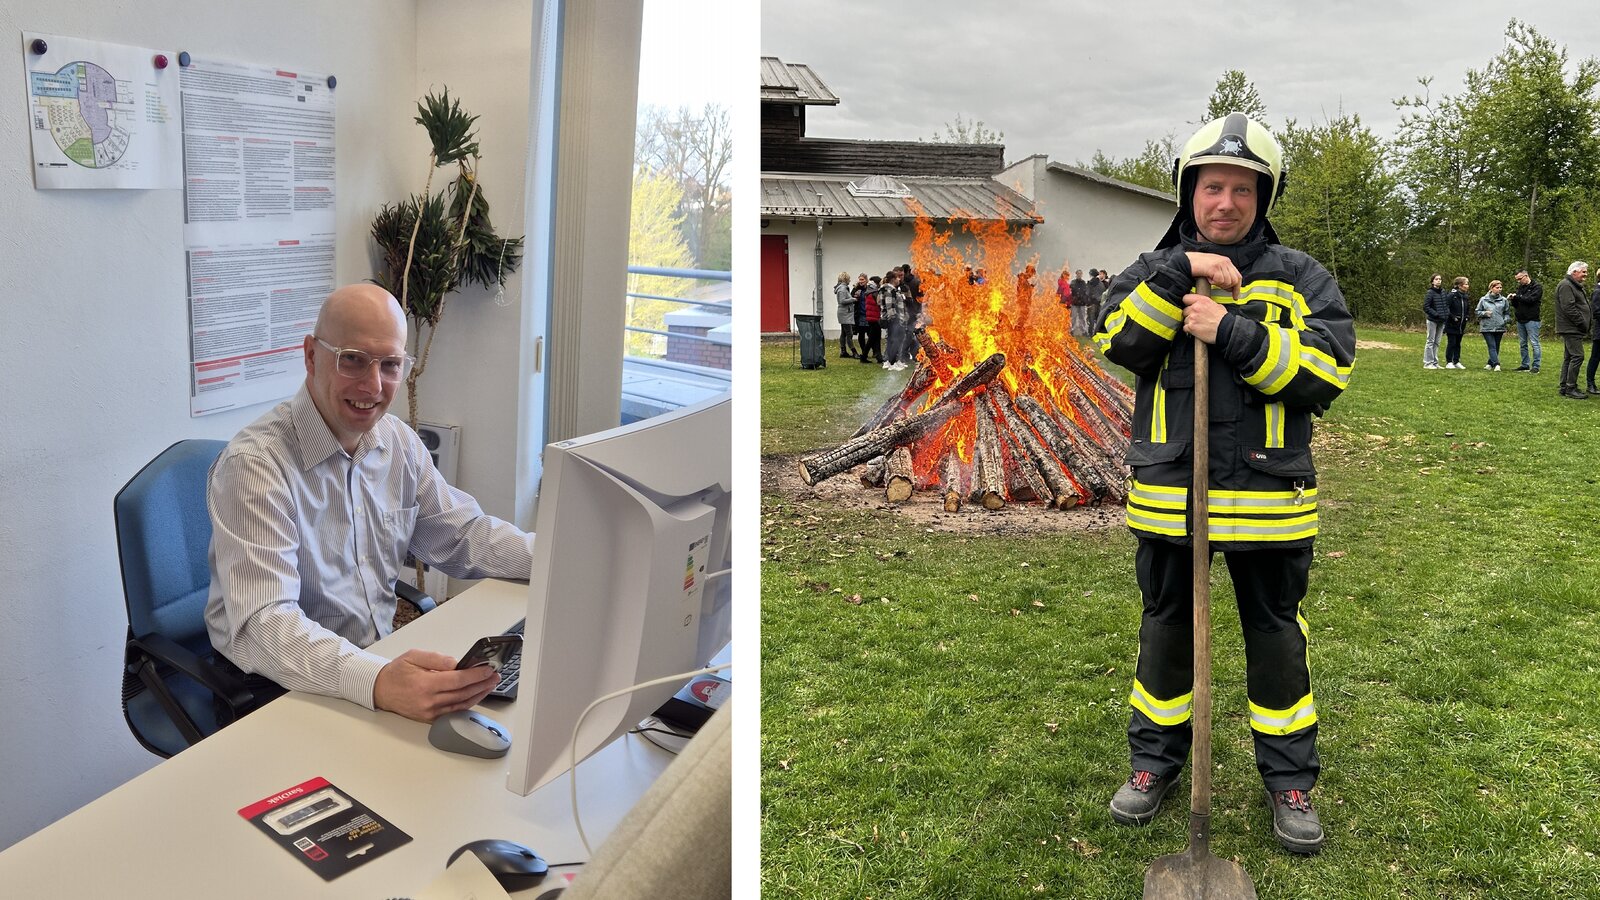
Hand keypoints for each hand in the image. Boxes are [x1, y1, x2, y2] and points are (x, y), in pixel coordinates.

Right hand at [372, 648, 500, 721]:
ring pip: (461, 704)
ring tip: (490, 685)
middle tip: (494, 676)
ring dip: (478, 695)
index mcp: (425, 684)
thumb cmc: (397, 672)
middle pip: (463, 693)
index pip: (457, 680)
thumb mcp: (414, 656)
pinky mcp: (429, 719)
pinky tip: (476, 696)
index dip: (475, 675)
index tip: (488, 669)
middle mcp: (428, 701)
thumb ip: (437, 659)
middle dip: (482, 684)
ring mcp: (429, 712)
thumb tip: (457, 663)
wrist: (380, 690)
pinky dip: (467, 704)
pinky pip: (453, 712)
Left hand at [1182, 292, 1227, 344]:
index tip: (1188, 305)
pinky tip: (1196, 330)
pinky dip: (1189, 330)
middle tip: (1196, 318)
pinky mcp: (1191, 327)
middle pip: (1185, 310)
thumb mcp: (1217, 306)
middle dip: (1189, 314)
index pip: (1186, 298)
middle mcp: (1196, 307)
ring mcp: (1192, 317)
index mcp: (1202, 301)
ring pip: (1185, 320)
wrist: (1225, 329)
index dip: (1187, 303)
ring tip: (1198, 325)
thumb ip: (1207, 304)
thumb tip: (1203, 305)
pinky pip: (1185, 328)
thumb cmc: (1223, 319)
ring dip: (1190, 322)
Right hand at [1185, 252, 1241, 292]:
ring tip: (1211, 281)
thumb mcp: (1212, 268)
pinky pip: (1220, 280)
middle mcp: (1225, 262)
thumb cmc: (1196, 266)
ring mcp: (1220, 264)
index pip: (1238, 276)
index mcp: (1226, 261)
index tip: (1235, 296)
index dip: (1237, 288)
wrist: (1186, 261)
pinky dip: (1214, 282)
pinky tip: (1208, 279)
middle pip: (1235, 280)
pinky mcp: (1214, 268)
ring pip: (1228, 282)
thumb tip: (1228, 285)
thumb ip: (1221, 273)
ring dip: (1219, 285)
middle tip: (1220, 289)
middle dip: (1228, 288)